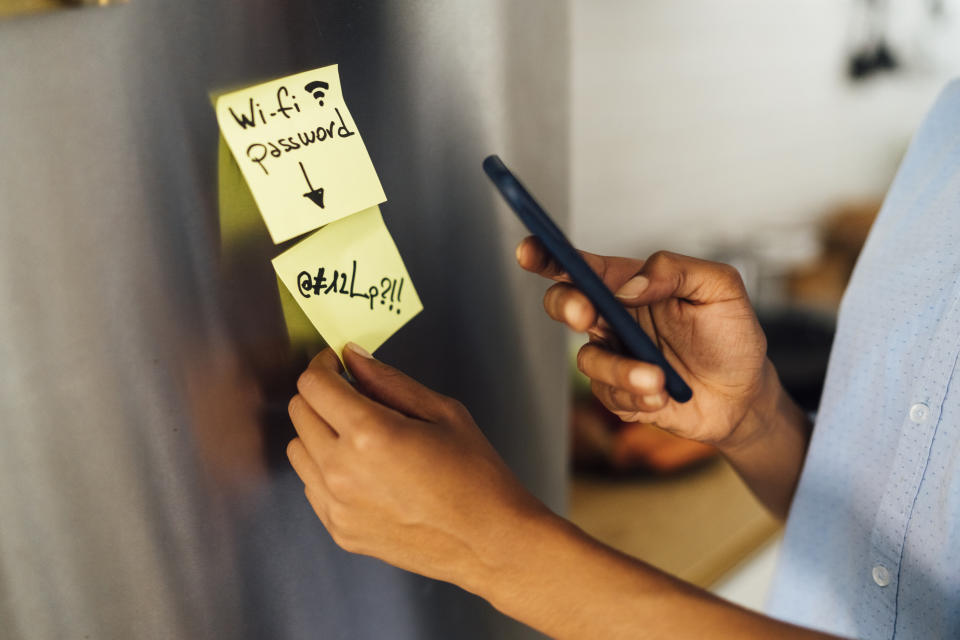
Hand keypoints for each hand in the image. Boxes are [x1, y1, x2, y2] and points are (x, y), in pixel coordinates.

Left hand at [286, 345, 550, 588]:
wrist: (488, 541)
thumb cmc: (475, 474)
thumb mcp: (442, 412)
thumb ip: (390, 381)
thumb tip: (353, 357)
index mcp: (369, 434)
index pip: (313, 385)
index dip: (323, 366)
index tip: (337, 364)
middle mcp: (342, 470)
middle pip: (299, 413)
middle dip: (320, 394)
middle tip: (349, 394)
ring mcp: (336, 505)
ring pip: (298, 449)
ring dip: (318, 431)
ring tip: (355, 434)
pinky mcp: (339, 530)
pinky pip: (311, 486)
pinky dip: (324, 468)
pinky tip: (361, 468)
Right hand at [517, 237, 772, 446]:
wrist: (746, 395)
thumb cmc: (731, 335)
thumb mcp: (719, 288)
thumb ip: (675, 270)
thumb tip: (630, 285)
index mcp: (628, 284)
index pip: (580, 265)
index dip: (547, 255)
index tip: (528, 251)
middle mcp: (613, 318)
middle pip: (563, 304)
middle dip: (567, 306)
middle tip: (588, 315)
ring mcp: (613, 356)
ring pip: (588, 358)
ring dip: (620, 369)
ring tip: (658, 378)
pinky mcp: (618, 393)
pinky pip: (608, 393)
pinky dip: (637, 394)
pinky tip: (664, 395)